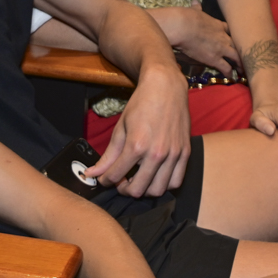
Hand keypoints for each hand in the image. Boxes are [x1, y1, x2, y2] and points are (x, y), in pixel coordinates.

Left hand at [85, 63, 190, 197]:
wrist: (166, 87)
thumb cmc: (141, 104)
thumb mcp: (120, 128)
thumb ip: (108, 155)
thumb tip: (92, 173)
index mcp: (136, 145)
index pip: (116, 176)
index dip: (106, 181)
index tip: (104, 179)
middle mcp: (156, 153)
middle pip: (137, 190)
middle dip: (123, 189)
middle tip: (120, 181)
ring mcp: (173, 154)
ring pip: (157, 190)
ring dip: (144, 190)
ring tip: (137, 180)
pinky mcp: (185, 153)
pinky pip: (176, 182)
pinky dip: (164, 185)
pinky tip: (155, 176)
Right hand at [151, 3, 239, 75]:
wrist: (183, 27)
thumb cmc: (187, 17)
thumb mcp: (194, 11)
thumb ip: (197, 8)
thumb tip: (195, 2)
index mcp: (218, 25)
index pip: (230, 30)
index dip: (233, 35)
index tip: (234, 40)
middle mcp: (223, 37)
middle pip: (237, 44)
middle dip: (242, 51)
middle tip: (245, 57)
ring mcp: (220, 48)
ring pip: (236, 57)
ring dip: (240, 64)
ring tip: (242, 70)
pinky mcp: (214, 59)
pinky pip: (225, 67)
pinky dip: (229, 73)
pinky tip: (231, 77)